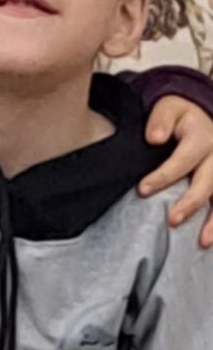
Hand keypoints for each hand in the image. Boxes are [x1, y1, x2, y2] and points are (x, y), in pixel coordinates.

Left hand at [139, 95, 212, 247]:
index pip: (184, 160)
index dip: (164, 176)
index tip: (143, 189)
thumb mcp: (168, 108)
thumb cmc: (180, 114)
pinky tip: (211, 239)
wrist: (202, 115)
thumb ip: (160, 120)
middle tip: (172, 220)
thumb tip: (154, 138)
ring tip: (202, 241)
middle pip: (208, 183)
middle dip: (191, 203)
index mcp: (204, 137)